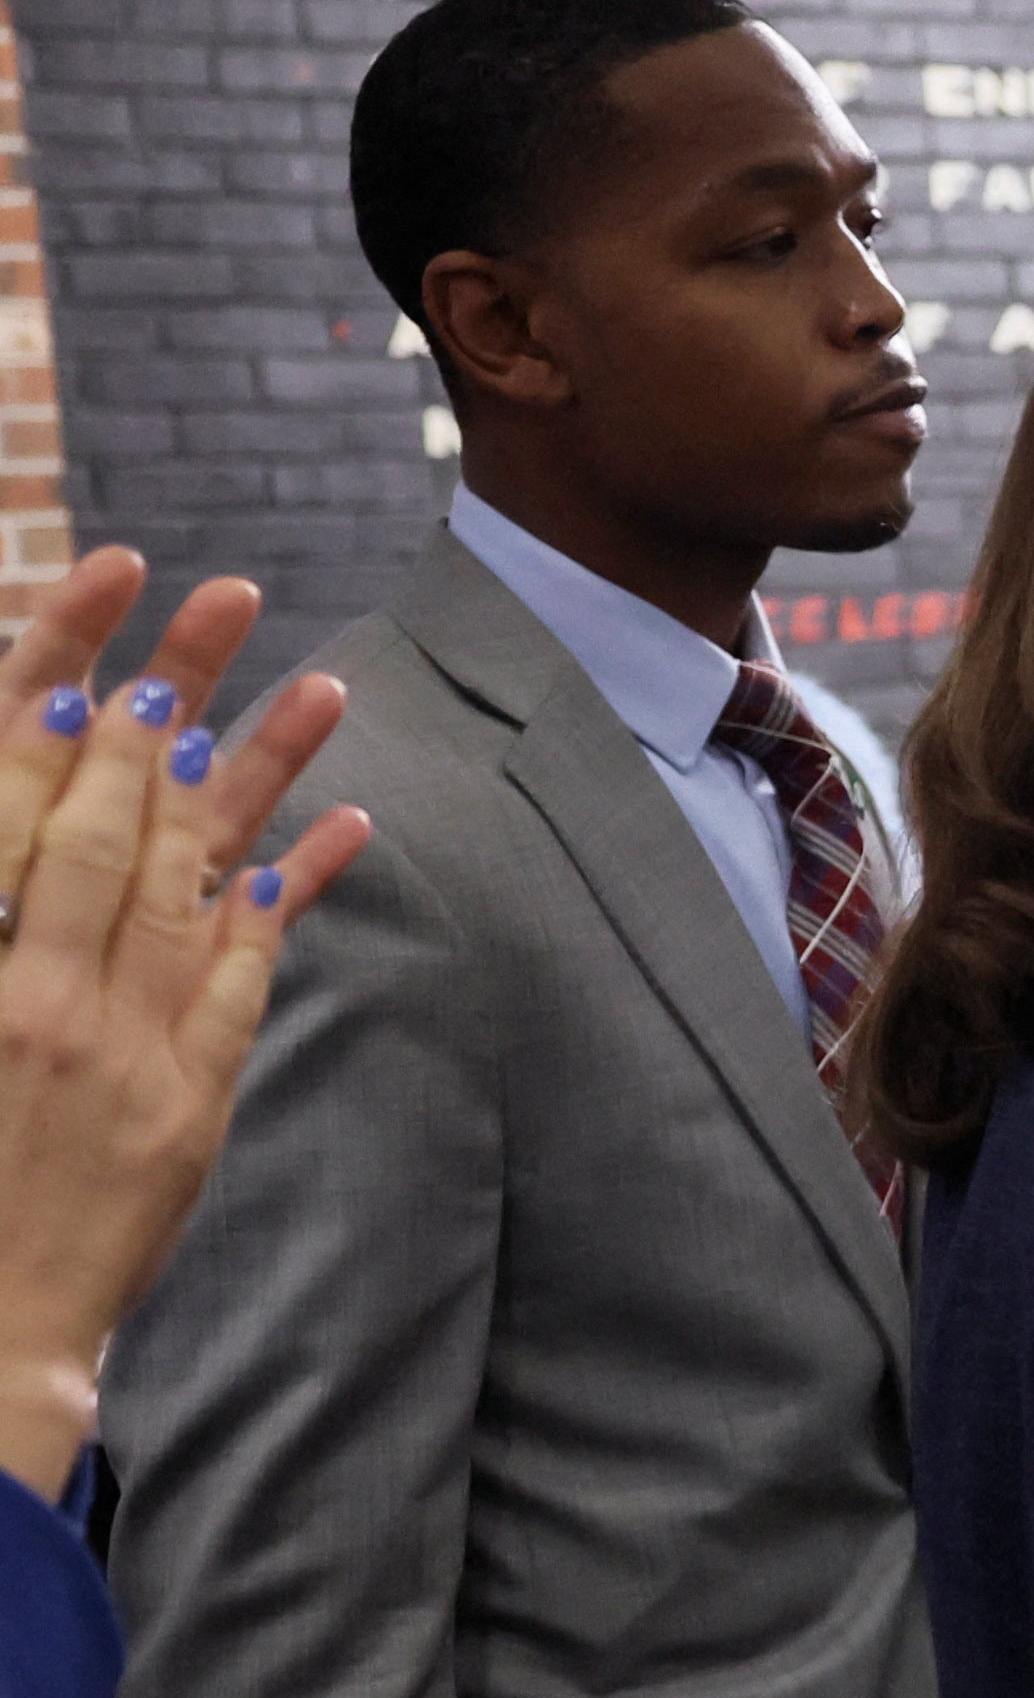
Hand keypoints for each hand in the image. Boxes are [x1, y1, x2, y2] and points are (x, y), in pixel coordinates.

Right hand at [0, 553, 373, 1495]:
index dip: (56, 693)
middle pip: (121, 812)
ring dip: (264, 771)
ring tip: (318, 681)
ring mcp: (126, 1049)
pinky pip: (251, 973)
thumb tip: (32, 804)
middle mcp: (43, 996)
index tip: (99, 604)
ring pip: (205, 876)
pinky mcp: (188, 1101)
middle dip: (172, 694)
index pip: (19, 800)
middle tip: (226, 596)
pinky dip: (298, 892)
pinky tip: (339, 827)